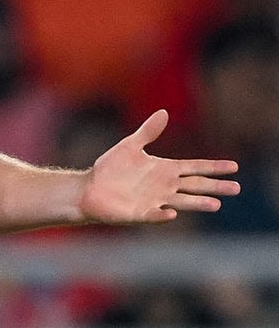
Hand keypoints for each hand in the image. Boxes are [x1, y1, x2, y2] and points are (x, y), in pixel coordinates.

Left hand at [79, 109, 239, 223]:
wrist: (90, 188)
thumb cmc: (111, 168)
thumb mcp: (130, 146)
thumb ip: (148, 131)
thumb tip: (164, 112)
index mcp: (164, 169)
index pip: (194, 168)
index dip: (213, 167)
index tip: (234, 166)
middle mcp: (164, 186)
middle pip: (195, 186)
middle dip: (215, 187)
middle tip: (237, 188)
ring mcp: (154, 201)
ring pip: (181, 202)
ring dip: (197, 203)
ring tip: (216, 204)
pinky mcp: (139, 213)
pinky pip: (153, 215)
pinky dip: (162, 214)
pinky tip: (171, 212)